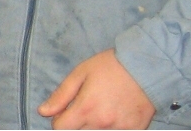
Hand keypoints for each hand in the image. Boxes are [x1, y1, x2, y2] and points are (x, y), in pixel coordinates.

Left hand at [38, 49, 153, 128]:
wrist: (147, 66)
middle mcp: (102, 124)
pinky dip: (111, 128)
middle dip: (75, 125)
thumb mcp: (80, 73)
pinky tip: (114, 116)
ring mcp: (120, 130)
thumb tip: (43, 112)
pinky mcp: (135, 130)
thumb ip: (61, 95)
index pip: (60, 128)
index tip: (65, 112)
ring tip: (99, 111)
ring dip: (92, 127)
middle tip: (83, 110)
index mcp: (85, 109)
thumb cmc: (110, 66)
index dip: (58, 120)